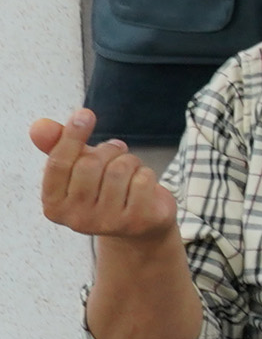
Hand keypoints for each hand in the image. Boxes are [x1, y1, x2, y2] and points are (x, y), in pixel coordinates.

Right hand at [33, 110, 178, 238]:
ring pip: (119, 170)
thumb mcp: (78, 167)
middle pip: (90, 164)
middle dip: (108, 150)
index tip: (84, 114)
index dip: (72, 135)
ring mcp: (106, 223)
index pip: (58, 163)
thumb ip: (57, 147)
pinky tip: (142, 185)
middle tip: (116, 152)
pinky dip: (146, 174)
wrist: (140, 224)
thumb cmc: (104, 189)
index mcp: (54, 205)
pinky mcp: (137, 222)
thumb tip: (39, 126)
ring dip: (130, 161)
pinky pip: (143, 180)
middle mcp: (76, 219)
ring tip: (130, 169)